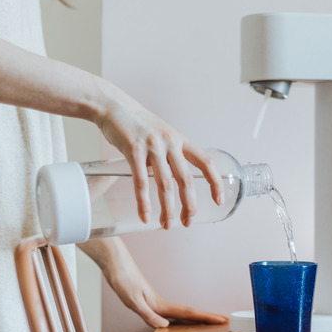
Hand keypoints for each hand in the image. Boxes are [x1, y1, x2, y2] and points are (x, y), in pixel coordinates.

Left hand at [77, 237, 227, 327]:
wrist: (115, 263)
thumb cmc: (122, 279)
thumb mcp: (132, 300)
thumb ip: (148, 314)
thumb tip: (165, 327)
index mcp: (160, 305)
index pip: (187, 313)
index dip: (204, 317)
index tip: (221, 320)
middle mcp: (160, 303)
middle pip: (188, 313)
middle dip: (206, 318)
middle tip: (223, 321)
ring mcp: (155, 301)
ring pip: (180, 312)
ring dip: (194, 318)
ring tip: (207, 323)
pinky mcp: (148, 300)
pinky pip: (170, 311)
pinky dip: (179, 317)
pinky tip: (177, 320)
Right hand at [93, 86, 223, 228]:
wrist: (112, 106)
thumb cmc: (137, 124)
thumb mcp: (161, 135)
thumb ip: (170, 155)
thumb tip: (174, 180)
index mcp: (180, 140)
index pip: (206, 162)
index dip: (215, 183)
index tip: (218, 201)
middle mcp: (170, 142)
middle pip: (187, 180)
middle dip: (190, 205)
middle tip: (187, 222)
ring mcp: (152, 146)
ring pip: (166, 185)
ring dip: (168, 209)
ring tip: (166, 225)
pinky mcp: (133, 150)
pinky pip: (141, 182)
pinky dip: (144, 203)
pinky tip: (145, 217)